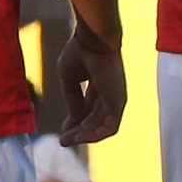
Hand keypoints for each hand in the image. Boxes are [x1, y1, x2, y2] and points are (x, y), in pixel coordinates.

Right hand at [59, 24, 125, 145]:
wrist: (92, 40)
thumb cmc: (80, 52)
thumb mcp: (69, 78)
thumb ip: (72, 98)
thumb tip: (74, 119)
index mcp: (99, 85)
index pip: (88, 109)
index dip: (75, 121)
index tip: (62, 131)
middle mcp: (110, 93)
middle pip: (95, 120)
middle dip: (78, 131)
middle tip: (63, 140)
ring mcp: (116, 99)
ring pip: (102, 127)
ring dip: (84, 136)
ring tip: (68, 141)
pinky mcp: (118, 102)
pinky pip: (109, 127)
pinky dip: (94, 135)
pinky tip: (79, 138)